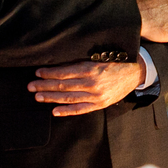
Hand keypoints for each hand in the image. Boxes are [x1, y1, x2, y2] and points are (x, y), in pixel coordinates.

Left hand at [27, 60, 143, 115]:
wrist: (136, 72)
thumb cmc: (116, 61)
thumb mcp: (99, 56)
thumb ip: (81, 61)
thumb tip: (60, 63)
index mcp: (90, 69)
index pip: (64, 72)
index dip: (49, 73)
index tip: (37, 73)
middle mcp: (92, 84)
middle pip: (63, 86)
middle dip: (44, 86)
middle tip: (30, 86)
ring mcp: (96, 96)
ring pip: (68, 98)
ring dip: (51, 98)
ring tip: (38, 96)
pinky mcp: (100, 104)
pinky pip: (80, 109)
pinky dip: (67, 111)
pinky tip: (55, 111)